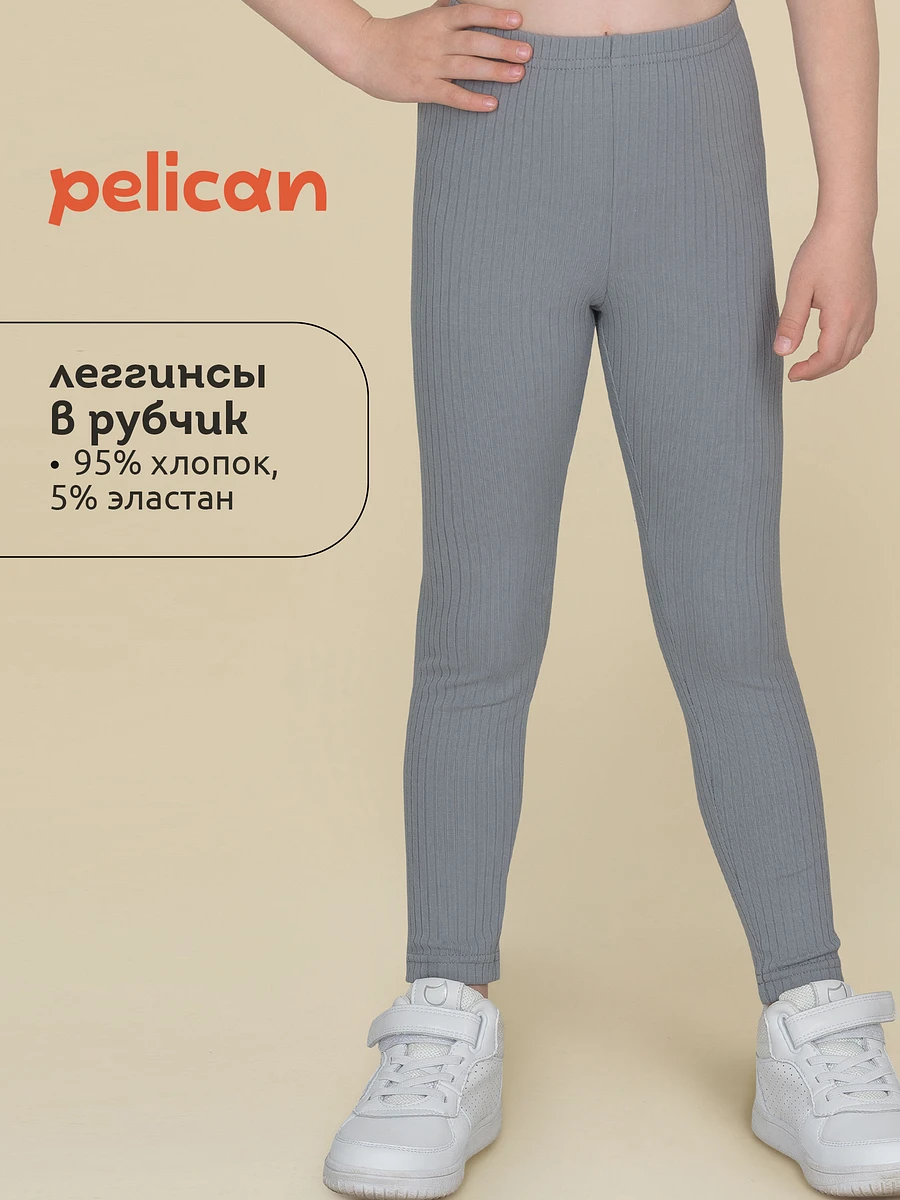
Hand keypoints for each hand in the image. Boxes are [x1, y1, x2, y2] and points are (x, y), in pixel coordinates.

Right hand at [341, 1, 531, 110]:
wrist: (363, 54)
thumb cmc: (397, 36)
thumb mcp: (422, 17)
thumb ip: (444, 9)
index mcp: (437, 20)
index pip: (471, 13)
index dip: (495, 16)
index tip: (518, 20)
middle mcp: (436, 41)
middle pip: (474, 41)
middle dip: (503, 46)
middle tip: (528, 52)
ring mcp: (429, 65)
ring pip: (467, 67)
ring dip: (495, 71)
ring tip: (519, 75)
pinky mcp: (422, 88)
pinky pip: (451, 95)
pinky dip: (472, 99)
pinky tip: (492, 104)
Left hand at [773, 220, 876, 381]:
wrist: (847, 227)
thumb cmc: (821, 252)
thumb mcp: (798, 288)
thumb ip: (790, 322)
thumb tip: (782, 351)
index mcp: (843, 314)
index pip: (828, 357)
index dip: (809, 371)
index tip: (791, 374)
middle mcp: (861, 315)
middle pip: (842, 359)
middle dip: (819, 371)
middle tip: (797, 372)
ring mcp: (869, 310)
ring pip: (854, 350)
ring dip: (832, 362)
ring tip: (810, 362)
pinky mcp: (870, 304)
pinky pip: (861, 337)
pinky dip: (845, 349)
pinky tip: (829, 344)